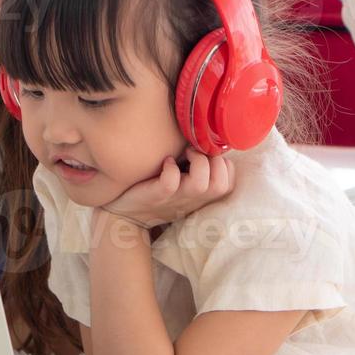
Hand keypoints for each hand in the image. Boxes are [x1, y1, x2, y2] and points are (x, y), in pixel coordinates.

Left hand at [100, 149, 235, 229]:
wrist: (125, 214)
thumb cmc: (156, 191)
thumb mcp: (182, 184)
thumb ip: (196, 169)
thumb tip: (207, 140)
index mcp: (201, 196)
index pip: (230, 184)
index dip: (225, 166)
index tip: (210, 156)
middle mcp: (192, 199)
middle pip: (222, 185)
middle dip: (216, 163)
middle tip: (198, 153)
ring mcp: (175, 199)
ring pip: (201, 184)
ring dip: (198, 162)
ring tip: (185, 153)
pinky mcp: (156, 195)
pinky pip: (170, 183)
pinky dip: (170, 168)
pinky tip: (165, 162)